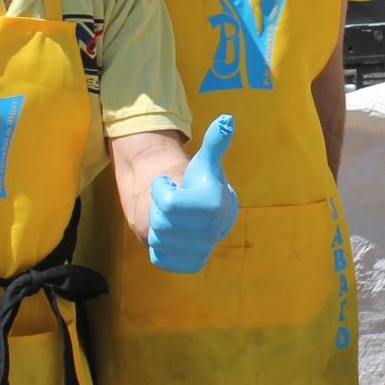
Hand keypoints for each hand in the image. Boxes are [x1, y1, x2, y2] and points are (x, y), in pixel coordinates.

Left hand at [147, 115, 238, 273]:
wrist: (212, 215)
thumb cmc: (202, 184)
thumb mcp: (205, 162)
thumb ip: (215, 141)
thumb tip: (227, 119)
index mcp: (211, 206)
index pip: (167, 203)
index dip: (162, 190)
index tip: (172, 185)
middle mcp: (209, 232)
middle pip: (160, 222)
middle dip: (159, 209)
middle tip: (172, 203)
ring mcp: (200, 251)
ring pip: (157, 239)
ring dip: (159, 226)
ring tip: (173, 219)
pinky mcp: (189, 264)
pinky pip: (158, 257)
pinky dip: (159, 246)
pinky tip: (172, 236)